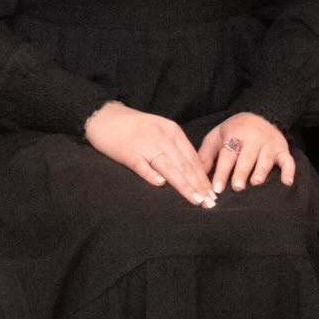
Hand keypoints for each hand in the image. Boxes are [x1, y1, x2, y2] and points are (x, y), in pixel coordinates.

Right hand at [86, 100, 218, 206]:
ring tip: (196, 199)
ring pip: (168, 167)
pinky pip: (141, 165)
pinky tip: (161, 185)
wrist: (106, 116)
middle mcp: (162, 138)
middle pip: (183, 165)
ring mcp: (145, 145)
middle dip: (198, 185)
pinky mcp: (127, 152)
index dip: (203, 178)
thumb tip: (192, 169)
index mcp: (173, 132)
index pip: (192, 158)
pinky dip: (151, 174)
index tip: (213, 194)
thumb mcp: (161, 131)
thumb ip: (175, 147)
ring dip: (183, 185)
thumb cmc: (136, 127)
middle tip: (210, 202)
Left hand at [197, 110, 295, 193]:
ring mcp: (270, 144)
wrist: (259, 116)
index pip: (227, 155)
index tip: (216, 188)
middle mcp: (254, 139)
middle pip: (247, 157)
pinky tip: (287, 182)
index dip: (222, 171)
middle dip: (241, 172)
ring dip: (261, 171)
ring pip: (266, 159)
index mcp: (235, 135)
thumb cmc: (233, 133)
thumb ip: (205, 156)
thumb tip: (195, 176)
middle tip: (237, 187)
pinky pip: (288, 160)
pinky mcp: (283, 149)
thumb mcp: (216, 137)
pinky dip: (289, 171)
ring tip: (255, 183)